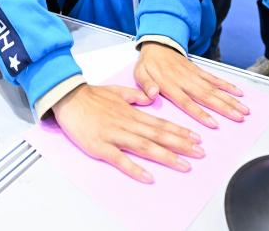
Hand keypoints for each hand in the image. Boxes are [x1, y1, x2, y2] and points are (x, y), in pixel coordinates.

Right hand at [52, 83, 204, 182]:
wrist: (68, 97)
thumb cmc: (91, 96)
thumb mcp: (118, 91)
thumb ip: (135, 95)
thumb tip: (150, 96)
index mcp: (132, 113)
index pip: (161, 123)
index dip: (180, 131)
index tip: (196, 138)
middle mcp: (127, 124)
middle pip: (159, 136)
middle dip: (181, 145)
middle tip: (200, 152)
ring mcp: (115, 136)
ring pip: (145, 147)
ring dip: (166, 156)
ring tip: (184, 164)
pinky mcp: (101, 146)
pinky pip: (120, 160)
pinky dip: (135, 168)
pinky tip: (148, 177)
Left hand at [134, 42, 247, 128]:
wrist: (158, 44)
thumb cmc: (149, 64)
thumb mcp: (140, 74)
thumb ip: (146, 85)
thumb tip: (151, 94)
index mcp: (170, 85)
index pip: (187, 101)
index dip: (200, 113)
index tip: (214, 123)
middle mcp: (185, 80)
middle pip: (207, 96)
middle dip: (224, 108)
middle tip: (239, 117)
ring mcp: (194, 75)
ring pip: (214, 89)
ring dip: (230, 99)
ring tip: (243, 110)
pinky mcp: (199, 71)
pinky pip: (215, 79)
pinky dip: (227, 86)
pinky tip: (239, 93)